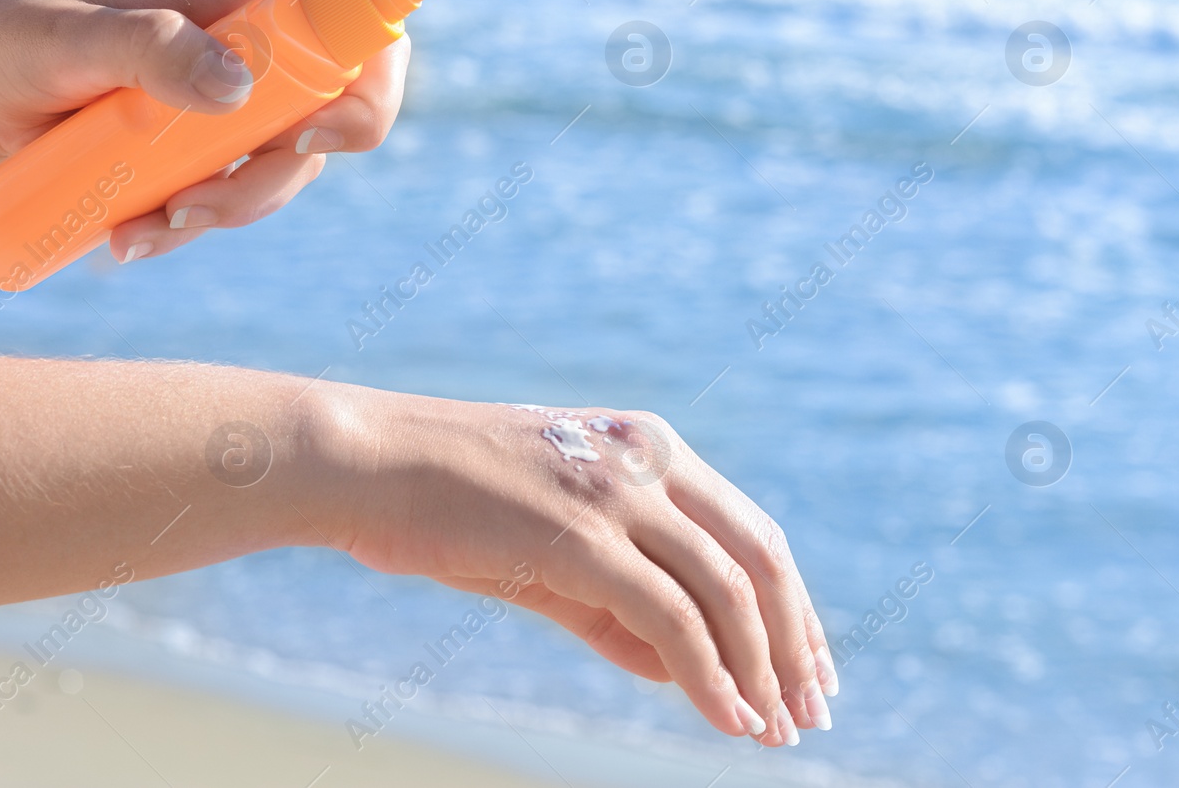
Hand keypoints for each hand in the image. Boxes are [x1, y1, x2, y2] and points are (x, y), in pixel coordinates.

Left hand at [0, 0, 491, 261]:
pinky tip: (132, 242)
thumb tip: (242, 88)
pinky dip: (202, 226)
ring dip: (248, 199)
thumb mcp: (58, 45)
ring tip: (156, 226)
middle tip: (297, 156)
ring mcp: (233, 99)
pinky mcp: (205, 152)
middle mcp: (249, 34)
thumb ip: (144, 51)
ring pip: (301, 152)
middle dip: (348, 124)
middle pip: (359, 64)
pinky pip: (244, 195)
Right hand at [302, 387, 836, 746]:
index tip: (809, 667)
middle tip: (810, 711)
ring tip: (773, 730)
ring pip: (728, 590)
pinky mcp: (581, 536)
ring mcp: (616, 493)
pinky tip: (728, 718)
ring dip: (762, 670)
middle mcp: (649, 460)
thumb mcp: (549, 548)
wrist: (367, 463)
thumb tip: (680, 670)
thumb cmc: (447, 502)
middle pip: (761, 558)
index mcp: (650, 447)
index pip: (751, 532)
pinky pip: (673, 618)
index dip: (792, 607)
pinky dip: (710, 675)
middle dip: (795, 642)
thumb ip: (616, 604)